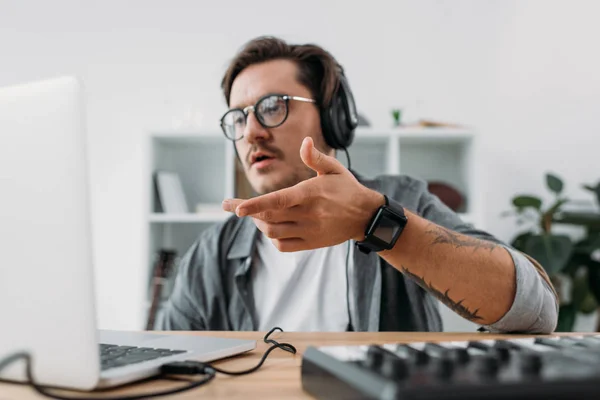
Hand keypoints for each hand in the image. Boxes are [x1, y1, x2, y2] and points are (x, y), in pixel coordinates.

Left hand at [222, 137, 383, 251]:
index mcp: (311, 193)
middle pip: (269, 216)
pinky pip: (283, 245)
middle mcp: (308, 214)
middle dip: (245, 211)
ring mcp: (309, 231)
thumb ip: (316, 157)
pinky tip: (270, 227)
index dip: (255, 205)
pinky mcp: (311, 243)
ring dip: (258, 223)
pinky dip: (272, 237)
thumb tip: (305, 142)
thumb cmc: (346, 188)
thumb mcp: (334, 168)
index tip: (236, 208)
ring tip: (252, 214)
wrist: (365, 216)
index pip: (278, 200)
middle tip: (230, 205)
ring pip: (273, 232)